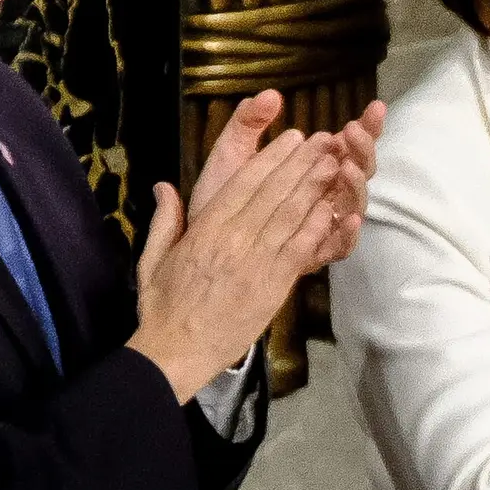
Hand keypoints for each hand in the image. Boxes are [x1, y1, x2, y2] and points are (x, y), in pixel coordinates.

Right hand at [128, 98, 380, 401]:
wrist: (176, 351)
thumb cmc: (163, 307)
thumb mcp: (153, 259)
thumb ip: (164, 220)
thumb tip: (164, 186)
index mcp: (206, 228)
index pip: (245, 182)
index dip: (272, 158)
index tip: (292, 139)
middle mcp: (234, 239)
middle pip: (274, 192)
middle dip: (302, 163)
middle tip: (325, 140)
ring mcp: (256, 262)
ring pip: (291, 214)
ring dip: (315, 186)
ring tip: (336, 163)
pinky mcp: (273, 286)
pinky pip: (299, 249)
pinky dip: (317, 226)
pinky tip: (333, 208)